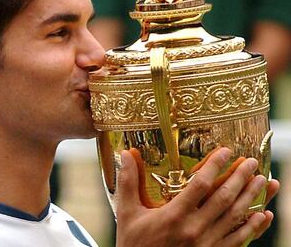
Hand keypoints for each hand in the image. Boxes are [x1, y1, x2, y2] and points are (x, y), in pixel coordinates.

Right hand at [115, 148, 278, 246]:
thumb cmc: (134, 244)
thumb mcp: (127, 213)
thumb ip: (128, 182)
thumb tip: (125, 154)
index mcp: (174, 215)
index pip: (200, 185)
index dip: (215, 166)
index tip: (226, 151)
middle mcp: (194, 229)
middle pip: (223, 198)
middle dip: (240, 178)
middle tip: (252, 162)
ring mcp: (206, 244)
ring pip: (235, 217)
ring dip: (251, 197)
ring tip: (263, 181)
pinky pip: (239, 240)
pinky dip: (254, 228)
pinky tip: (263, 215)